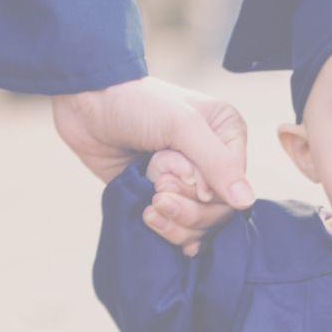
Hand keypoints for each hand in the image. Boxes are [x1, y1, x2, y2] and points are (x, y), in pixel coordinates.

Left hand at [53, 75, 253, 207]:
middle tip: (158, 192)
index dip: (208, 192)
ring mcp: (186, 181)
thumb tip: (245, 203)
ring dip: (176, 222)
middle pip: (220, 210)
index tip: (175, 178)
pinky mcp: (161, 194)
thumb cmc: (136, 103)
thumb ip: (217, 163)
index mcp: (227, 137)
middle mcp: (212, 161)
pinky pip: (178, 227)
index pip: (235, 185)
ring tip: (150, 206)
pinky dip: (167, 230)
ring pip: (200, 223)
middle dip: (189, 209)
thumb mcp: (182, 126)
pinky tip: (152, 220)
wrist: (85, 101)